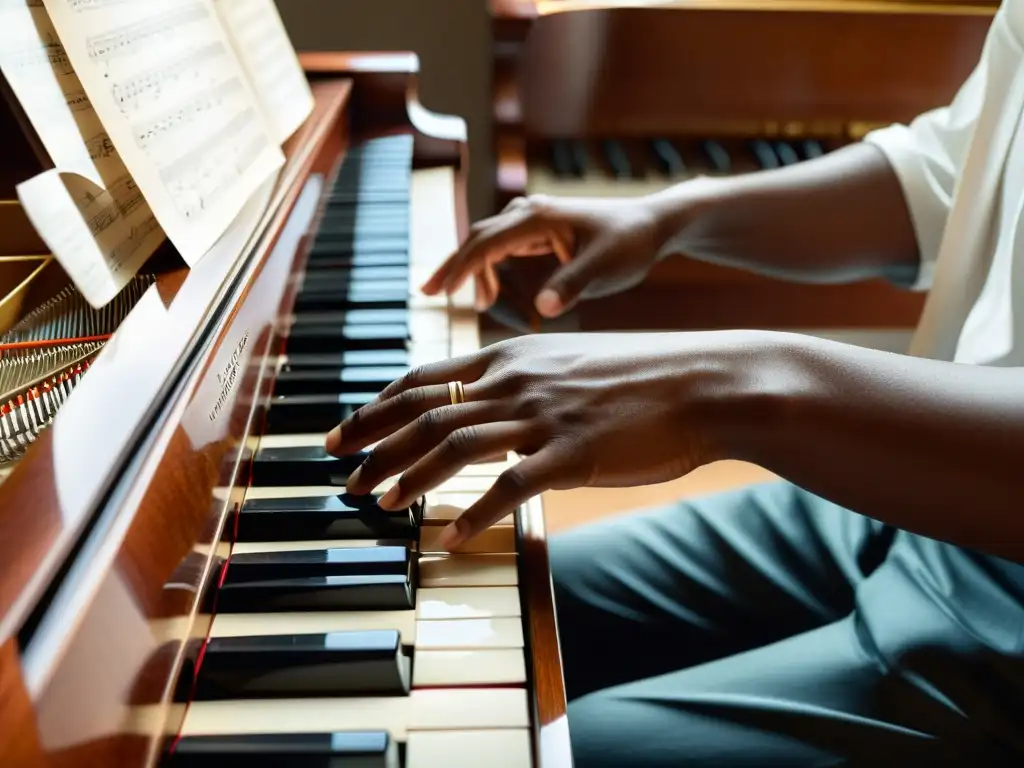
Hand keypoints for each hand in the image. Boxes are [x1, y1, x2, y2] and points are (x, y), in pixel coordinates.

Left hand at [325, 332, 738, 548]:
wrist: (705, 381)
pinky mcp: (573, 454)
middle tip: (342, 472)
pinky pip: (509, 488)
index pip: (424, 379)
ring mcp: (544, 415)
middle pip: (425, 412)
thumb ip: (524, 377)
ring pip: (454, 445)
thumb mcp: (570, 360)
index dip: (377, 406)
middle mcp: (518, 380)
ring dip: (409, 477)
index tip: (345, 431)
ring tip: (380, 503)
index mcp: (512, 357)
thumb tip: (488, 399)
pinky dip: (473, 514)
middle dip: (374, 443)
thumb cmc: (641, 375)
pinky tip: (448, 536)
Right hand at [421, 194, 664, 318]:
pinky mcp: (540, 229)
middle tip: (428, 294)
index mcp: (538, 218)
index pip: (485, 243)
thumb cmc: (631, 244)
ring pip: (487, 241)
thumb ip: (573, 286)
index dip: (461, 268)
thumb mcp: (605, 268)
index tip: (441, 293)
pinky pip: (502, 245)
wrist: (654, 224)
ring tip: (476, 304)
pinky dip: (488, 267)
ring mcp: (534, 219)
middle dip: (453, 266)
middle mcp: (530, 213)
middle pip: (477, 237)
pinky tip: (488, 292)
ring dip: (472, 269)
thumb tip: (544, 311)